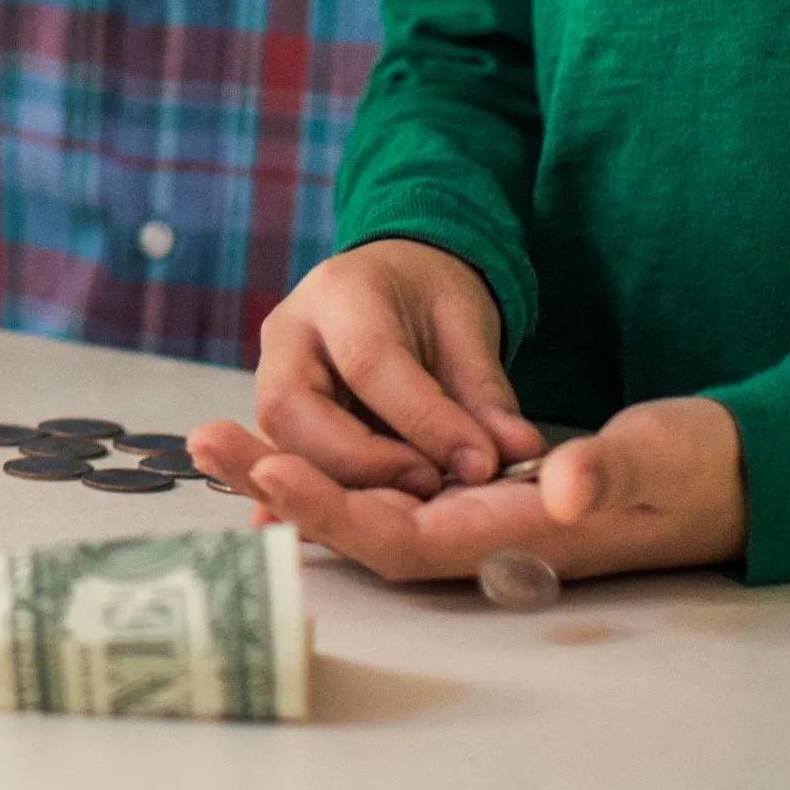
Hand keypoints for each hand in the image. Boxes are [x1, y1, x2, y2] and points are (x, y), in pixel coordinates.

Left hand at [192, 391, 745, 584]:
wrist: (725, 477)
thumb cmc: (694, 469)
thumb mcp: (657, 461)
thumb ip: (610, 475)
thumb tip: (561, 484)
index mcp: (512, 536)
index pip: (402, 538)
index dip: (335, 511)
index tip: (272, 469)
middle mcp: (480, 538)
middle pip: (360, 528)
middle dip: (282, 489)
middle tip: (205, 440)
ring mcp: (475, 519)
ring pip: (364, 507)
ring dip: (292, 476)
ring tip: (217, 440)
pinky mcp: (477, 494)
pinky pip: (387, 493)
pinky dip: (331, 472)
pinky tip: (281, 447)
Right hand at [231, 238, 543, 496]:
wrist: (395, 282)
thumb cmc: (430, 300)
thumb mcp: (469, 328)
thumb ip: (486, 394)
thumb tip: (518, 452)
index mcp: (341, 290)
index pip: (368, 361)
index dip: (423, 421)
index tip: (478, 464)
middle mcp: (288, 331)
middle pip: (291, 408)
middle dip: (360, 463)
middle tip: (430, 485)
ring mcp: (271, 373)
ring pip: (280, 443)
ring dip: (344, 483)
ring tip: (414, 495)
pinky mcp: (274, 414)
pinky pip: (288, 461)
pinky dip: (331, 490)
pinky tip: (377, 506)